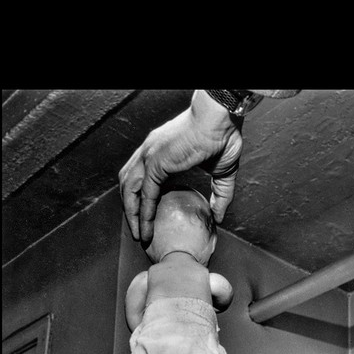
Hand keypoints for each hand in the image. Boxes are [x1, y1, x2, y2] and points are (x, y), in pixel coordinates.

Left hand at [118, 90, 243, 243]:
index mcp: (161, 152)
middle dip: (131, 209)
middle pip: (129, 185)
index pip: (141, 179)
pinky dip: (142, 213)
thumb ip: (220, 195)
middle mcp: (150, 153)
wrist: (221, 119)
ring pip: (130, 191)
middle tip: (139, 231)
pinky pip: (144, 194)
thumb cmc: (223, 137)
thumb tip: (219, 217)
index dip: (141, 200)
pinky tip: (146, 228)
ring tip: (139, 234)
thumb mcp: (222, 173)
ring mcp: (149, 156)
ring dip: (131, 214)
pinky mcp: (155, 163)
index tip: (148, 220)